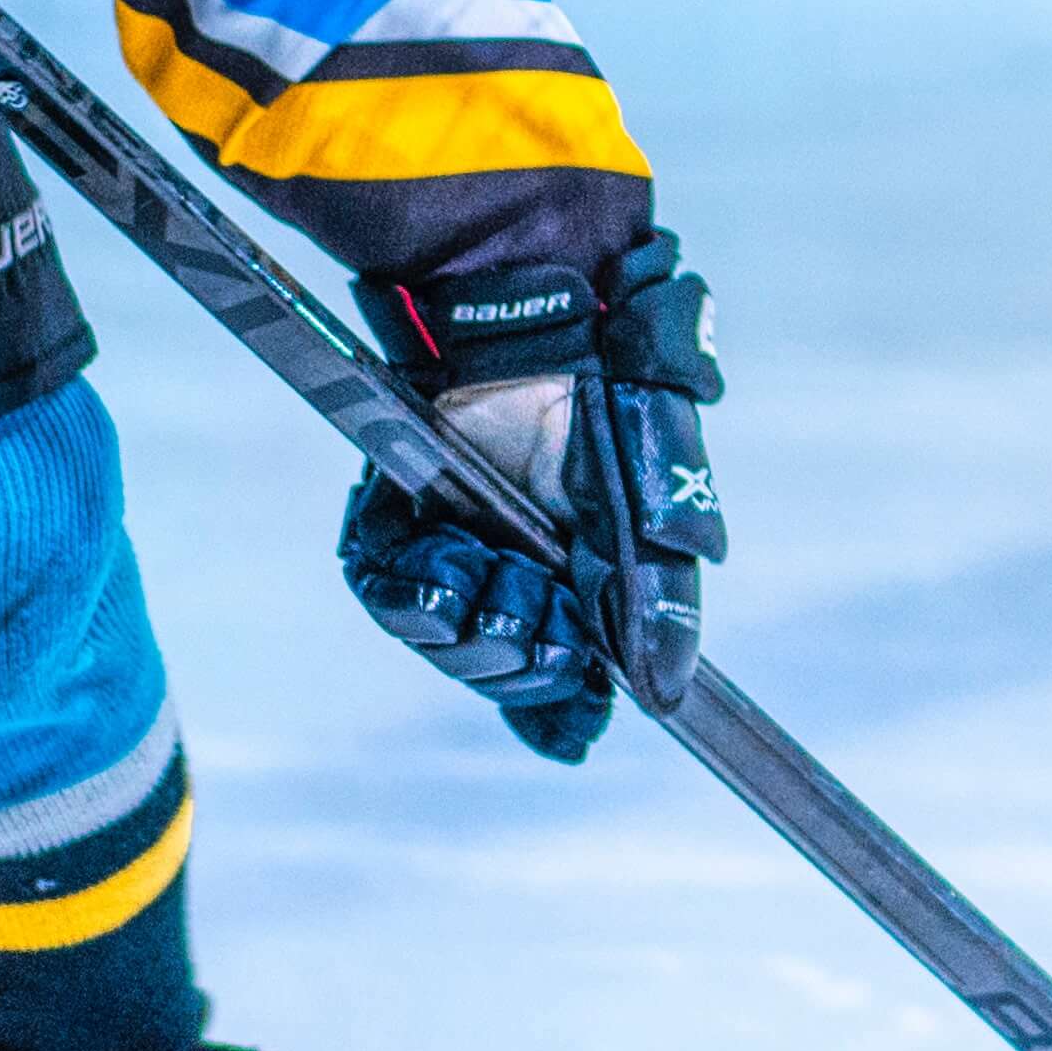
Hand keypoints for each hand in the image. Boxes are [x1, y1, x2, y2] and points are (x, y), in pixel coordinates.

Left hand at [334, 235, 725, 764]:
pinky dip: (406, 588)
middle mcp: (521, 564)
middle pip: (503, 666)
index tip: (572, 731)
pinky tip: (437, 550)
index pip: (569, 670)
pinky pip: (384, 587)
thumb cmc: (610, 396)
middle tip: (534, 613)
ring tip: (485, 570)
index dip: (563, 711)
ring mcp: (458, 541)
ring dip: (464, 624)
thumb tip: (667, 694)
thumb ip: (657, 599)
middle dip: (517, 658)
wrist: (531, 318)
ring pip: (442, 637)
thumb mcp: (652, 501)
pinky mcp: (397, 515)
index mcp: (587, 571)